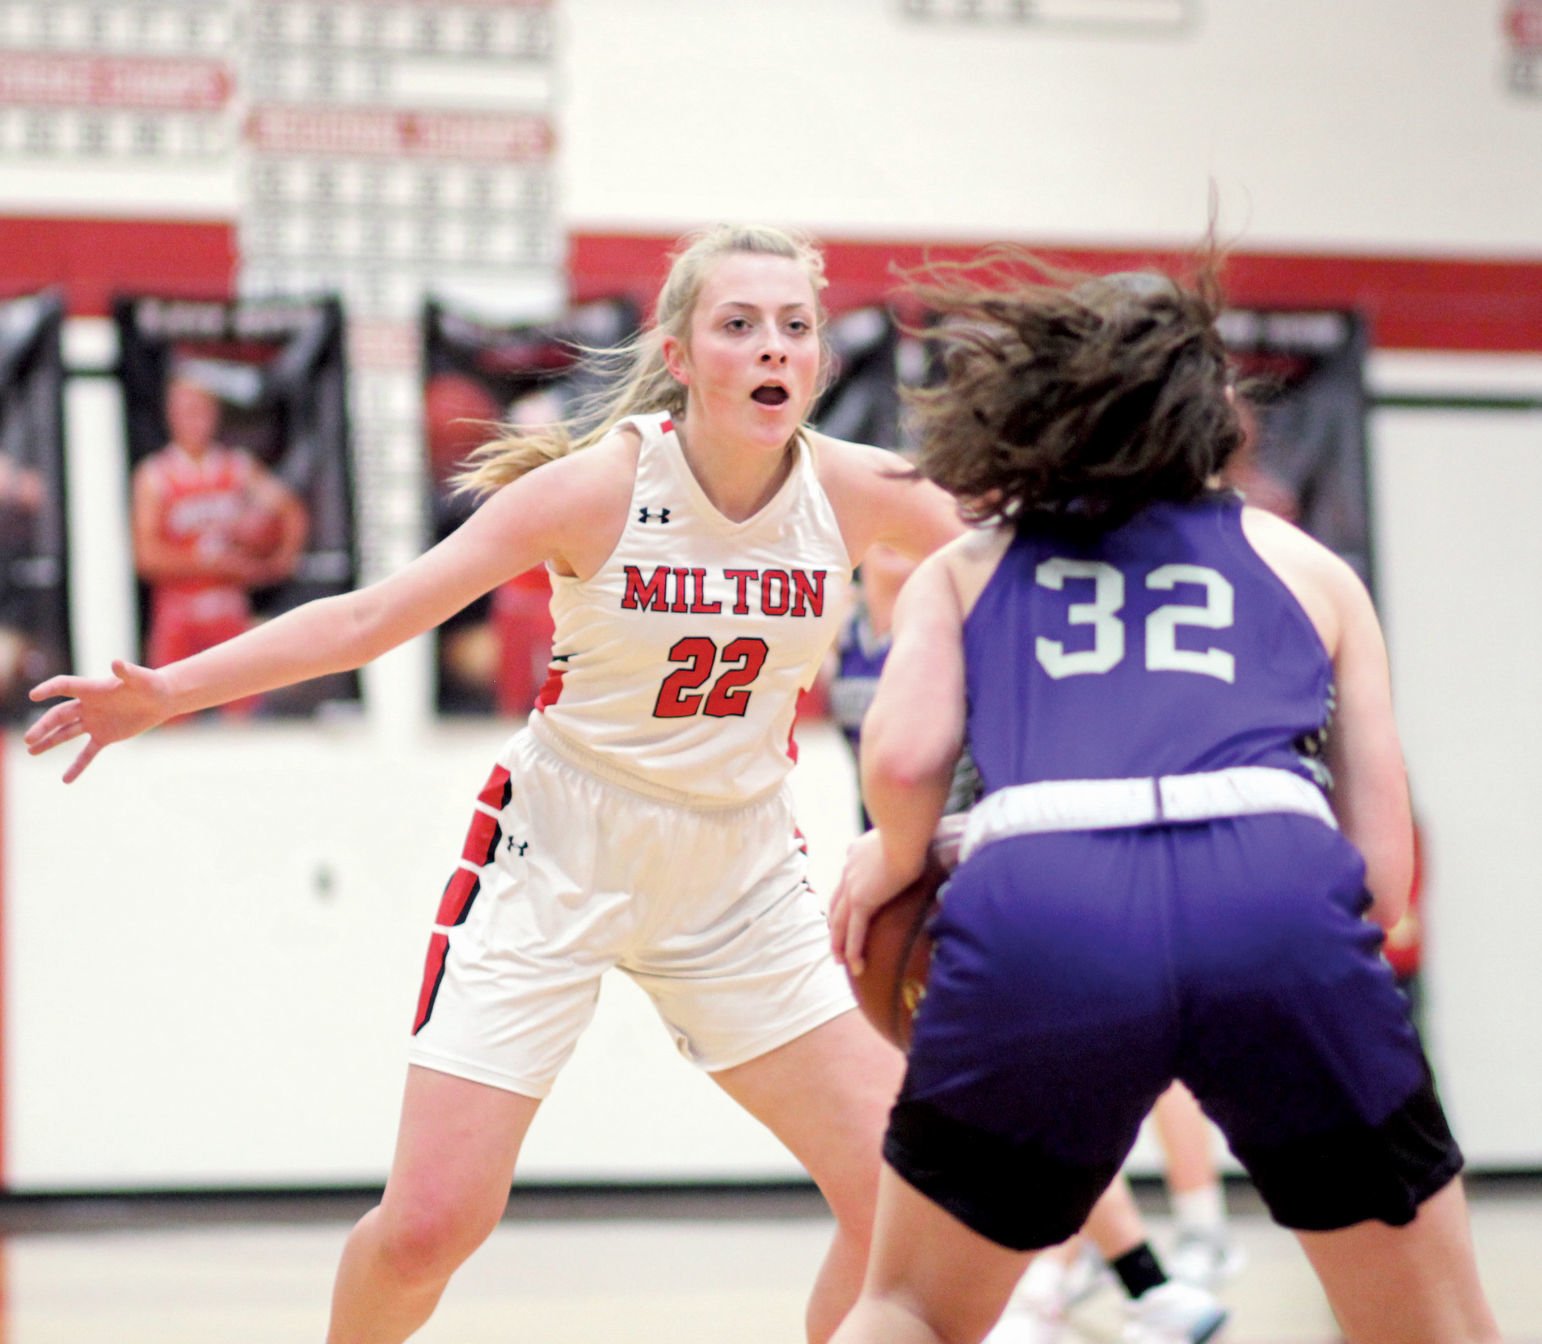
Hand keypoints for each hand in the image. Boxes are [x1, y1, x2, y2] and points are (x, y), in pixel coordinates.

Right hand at [25, 660, 173, 781]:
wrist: (161, 699)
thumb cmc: (150, 684)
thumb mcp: (140, 678)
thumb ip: (127, 672)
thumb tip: (116, 663)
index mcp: (92, 689)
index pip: (64, 686)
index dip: (49, 689)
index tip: (34, 696)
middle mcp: (88, 705)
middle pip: (59, 715)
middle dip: (44, 726)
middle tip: (28, 738)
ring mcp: (94, 722)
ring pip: (66, 733)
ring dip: (49, 742)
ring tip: (31, 751)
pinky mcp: (105, 736)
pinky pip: (87, 753)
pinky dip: (77, 766)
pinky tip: (65, 780)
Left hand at [829, 829, 924, 975]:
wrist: (904, 835)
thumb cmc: (910, 833)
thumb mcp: (898, 839)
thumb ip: (898, 846)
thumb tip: (916, 848)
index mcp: (855, 854)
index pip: (846, 880)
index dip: (843, 899)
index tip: (845, 912)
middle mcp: (849, 870)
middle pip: (837, 905)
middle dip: (835, 926)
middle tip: (836, 944)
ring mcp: (852, 886)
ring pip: (840, 922)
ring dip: (838, 943)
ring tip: (839, 961)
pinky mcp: (862, 900)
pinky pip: (854, 931)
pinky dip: (853, 950)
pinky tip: (855, 966)